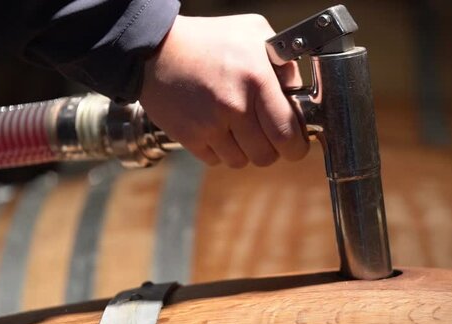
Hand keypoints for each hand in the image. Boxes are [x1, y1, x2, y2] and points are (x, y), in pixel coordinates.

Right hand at [139, 14, 308, 167]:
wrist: (154, 48)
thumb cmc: (207, 38)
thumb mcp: (253, 33)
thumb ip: (282, 62)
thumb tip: (297, 90)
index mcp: (256, 80)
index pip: (287, 133)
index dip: (297, 146)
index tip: (296, 143)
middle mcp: (234, 106)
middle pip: (266, 156)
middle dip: (272, 150)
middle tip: (268, 136)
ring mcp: (209, 125)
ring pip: (241, 162)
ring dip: (244, 151)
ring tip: (238, 128)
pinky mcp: (189, 136)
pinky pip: (216, 160)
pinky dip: (220, 151)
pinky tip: (216, 129)